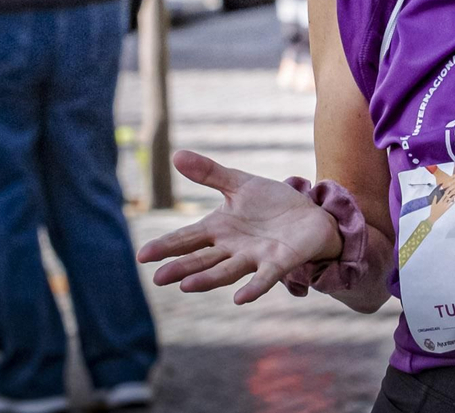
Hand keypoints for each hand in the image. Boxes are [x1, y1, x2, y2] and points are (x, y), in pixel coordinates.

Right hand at [137, 150, 341, 304]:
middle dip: (181, 268)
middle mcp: (232, 248)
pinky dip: (253, 288)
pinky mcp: (279, 262)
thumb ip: (209, 173)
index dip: (166, 246)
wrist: (311, 215)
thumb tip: (175, 155)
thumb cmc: (272, 204)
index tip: (142, 256)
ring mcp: (254, 257)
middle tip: (159, 278)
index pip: (186, 239)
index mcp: (218, 229)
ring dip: (208, 279)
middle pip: (202, 259)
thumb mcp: (240, 184)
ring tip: (186, 286)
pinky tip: (240, 298)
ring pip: (227, 271)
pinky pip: (264, 277)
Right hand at [427, 190, 454, 222]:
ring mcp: (445, 207)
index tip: (449, 189)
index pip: (444, 196)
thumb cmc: (433, 210)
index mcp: (440, 202)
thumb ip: (434, 199)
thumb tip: (435, 195)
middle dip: (450, 194)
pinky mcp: (446, 209)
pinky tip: (454, 202)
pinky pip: (450, 206)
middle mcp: (443, 204)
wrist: (434, 216)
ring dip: (452, 198)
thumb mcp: (432, 204)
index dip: (446, 192)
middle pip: (447, 198)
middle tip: (454, 190)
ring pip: (449, 201)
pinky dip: (452, 204)